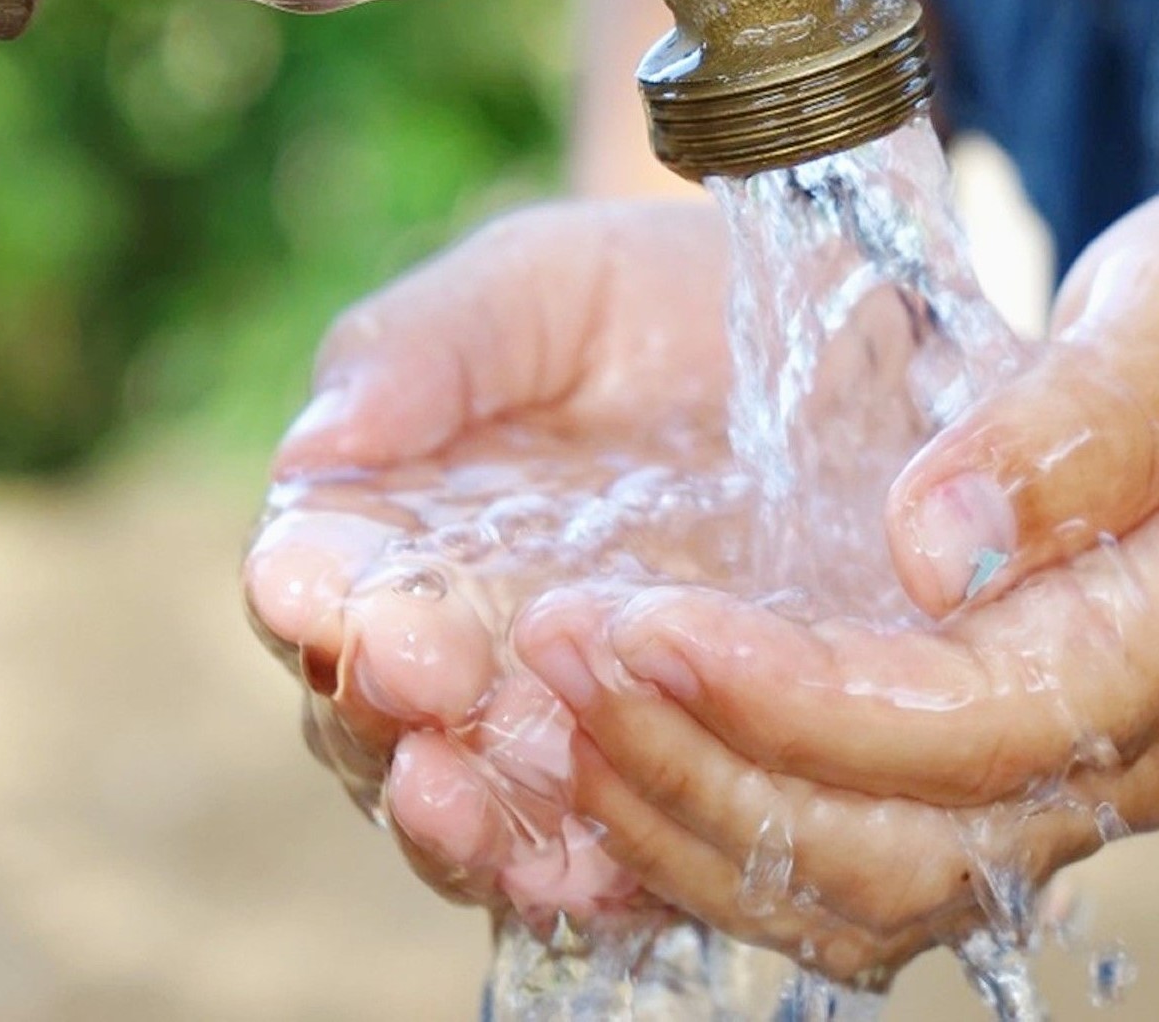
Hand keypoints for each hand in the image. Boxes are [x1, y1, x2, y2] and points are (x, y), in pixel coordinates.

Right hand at [242, 199, 746, 930]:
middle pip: (375, 714)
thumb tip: (317, 443)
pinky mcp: (667, 775)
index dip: (316, 596)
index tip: (333, 596)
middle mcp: (455, 645)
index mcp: (392, 527)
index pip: (318, 583)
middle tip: (424, 687)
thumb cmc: (664, 298)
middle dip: (385, 711)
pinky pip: (605, 855)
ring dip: (461, 821)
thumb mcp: (548, 286)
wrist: (842, 340)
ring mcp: (557, 723)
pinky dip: (583, 872)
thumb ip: (428, 346)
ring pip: (471, 808)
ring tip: (468, 804)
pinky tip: (583, 871)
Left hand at [511, 168, 1158, 978]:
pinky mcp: (1006, 780)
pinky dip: (713, 826)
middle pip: (907, 849)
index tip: (649, 621)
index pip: (992, 720)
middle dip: (707, 770)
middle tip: (551, 657)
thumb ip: (1091, 418)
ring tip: (542, 702)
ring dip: (686, 819)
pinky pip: (849, 865)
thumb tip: (929, 543)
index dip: (806, 700)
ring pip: (864, 896)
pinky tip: (601, 743)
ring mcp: (1081, 788)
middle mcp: (1150, 750)